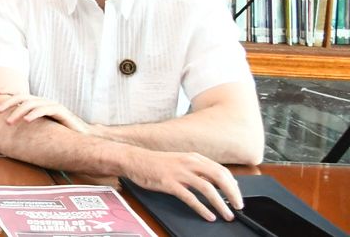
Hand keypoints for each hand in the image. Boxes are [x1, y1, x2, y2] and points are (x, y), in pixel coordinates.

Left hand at [0, 91, 91, 134]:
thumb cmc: (60, 132)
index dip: (8, 91)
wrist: (82, 136)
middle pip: (23, 97)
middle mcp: (44, 101)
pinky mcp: (61, 111)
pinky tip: (26, 120)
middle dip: (8, 102)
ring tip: (9, 122)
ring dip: (18, 112)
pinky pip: (45, 110)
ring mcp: (53, 105)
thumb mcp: (41, 126)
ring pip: (32, 104)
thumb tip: (11, 127)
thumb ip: (30, 123)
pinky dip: (34, 114)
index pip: (21, 94)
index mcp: (39, 103)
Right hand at [122, 147, 241, 221]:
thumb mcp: (181, 162)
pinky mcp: (169, 183)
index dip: (234, 186)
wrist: (134, 159)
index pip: (222, 171)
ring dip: (221, 204)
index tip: (238, 197)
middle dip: (233, 194)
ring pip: (208, 189)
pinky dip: (202, 208)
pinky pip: (190, 198)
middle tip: (239, 207)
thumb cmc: (157, 162)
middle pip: (220, 178)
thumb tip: (218, 183)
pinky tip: (209, 215)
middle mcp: (189, 163)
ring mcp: (179, 172)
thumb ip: (199, 170)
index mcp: (194, 157)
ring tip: (227, 214)